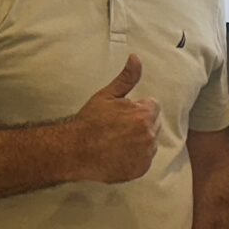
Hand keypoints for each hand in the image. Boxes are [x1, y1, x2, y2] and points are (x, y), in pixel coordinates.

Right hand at [69, 57, 158, 183]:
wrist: (75, 151)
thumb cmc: (90, 122)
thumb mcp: (108, 95)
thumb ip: (127, 77)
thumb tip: (136, 58)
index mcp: (144, 115)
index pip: (152, 106)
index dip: (137, 108)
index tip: (122, 114)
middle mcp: (148, 136)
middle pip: (153, 124)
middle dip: (140, 123)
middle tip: (118, 128)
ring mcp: (145, 154)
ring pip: (150, 142)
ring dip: (139, 140)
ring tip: (117, 141)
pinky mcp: (140, 170)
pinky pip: (144, 159)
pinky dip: (135, 157)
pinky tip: (119, 154)